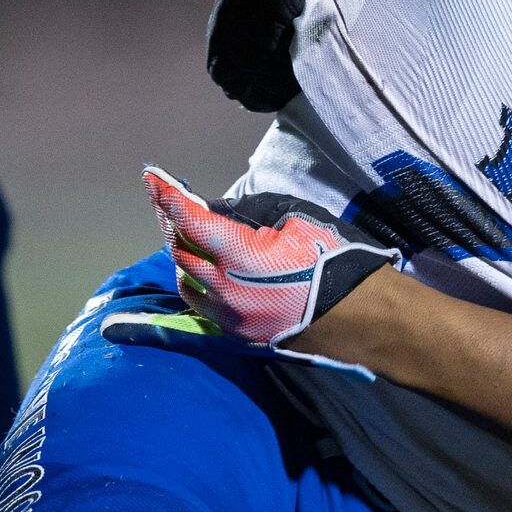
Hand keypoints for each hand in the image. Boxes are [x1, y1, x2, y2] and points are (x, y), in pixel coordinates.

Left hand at [136, 165, 399, 351]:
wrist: (359, 317)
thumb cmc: (332, 261)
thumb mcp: (294, 221)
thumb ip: (249, 216)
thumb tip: (218, 213)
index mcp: (239, 255)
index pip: (189, 220)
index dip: (167, 195)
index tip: (153, 178)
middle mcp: (224, 288)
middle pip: (180, 249)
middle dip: (172, 221)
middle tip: (168, 201)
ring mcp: (227, 315)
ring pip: (184, 280)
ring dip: (182, 255)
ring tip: (187, 235)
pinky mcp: (235, 334)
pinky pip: (200, 303)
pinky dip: (194, 282)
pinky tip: (203, 270)